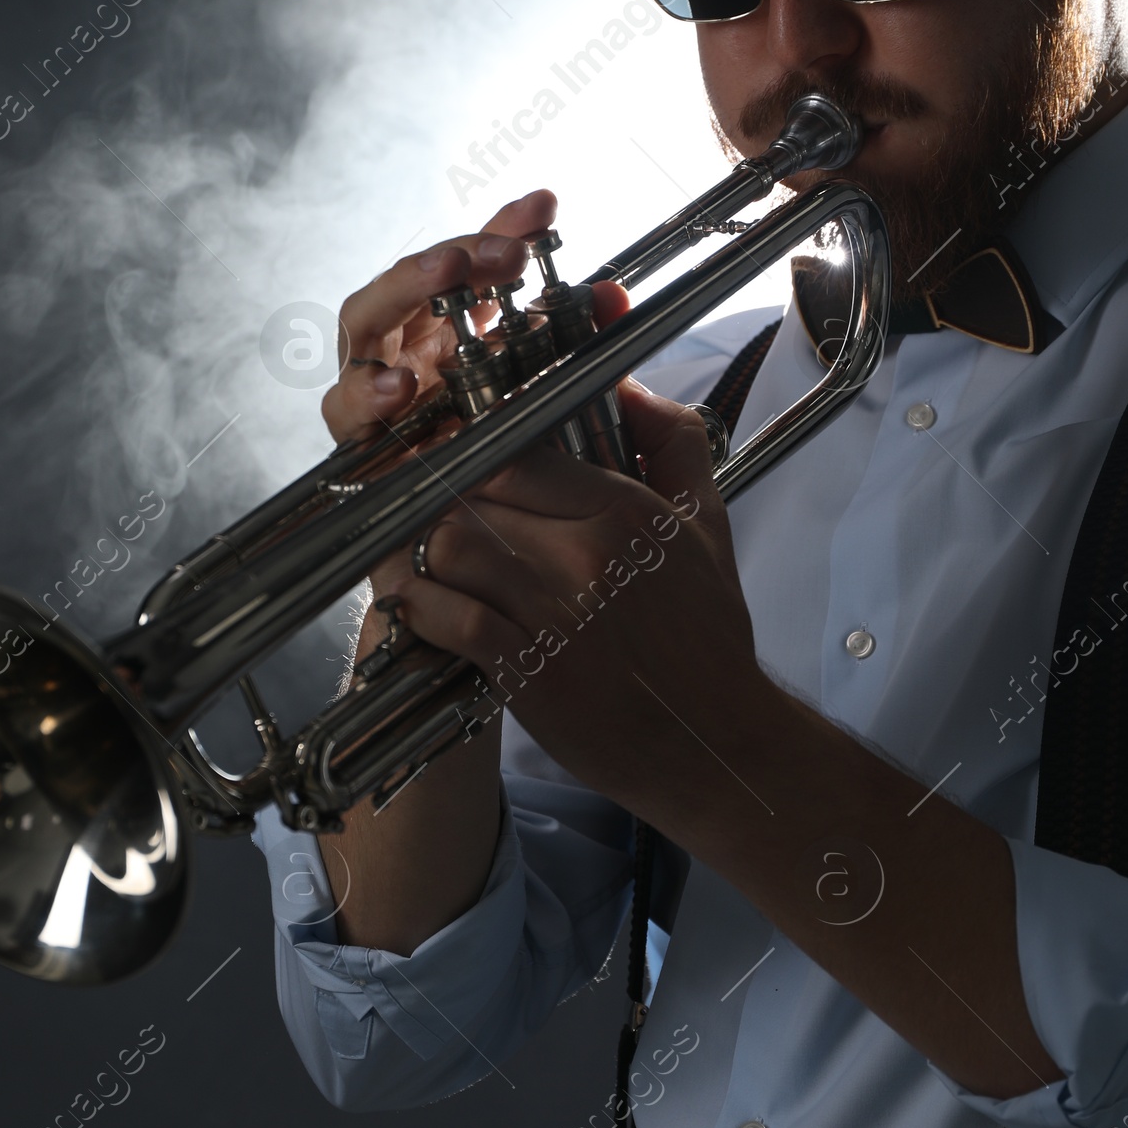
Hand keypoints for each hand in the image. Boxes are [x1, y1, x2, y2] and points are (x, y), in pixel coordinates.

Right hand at [322, 189, 628, 609]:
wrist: (477, 588)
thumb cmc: (513, 493)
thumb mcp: (554, 413)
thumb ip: (576, 356)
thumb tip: (615, 299)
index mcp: (455, 336)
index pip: (472, 265)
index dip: (503, 227)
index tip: (545, 206)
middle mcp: (409, 355)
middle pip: (410, 280)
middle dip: (452, 254)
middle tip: (500, 250)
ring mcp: (375, 396)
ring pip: (362, 324)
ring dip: (400, 292)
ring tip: (446, 277)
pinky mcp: (354, 445)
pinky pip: (345, 408)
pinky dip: (368, 391)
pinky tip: (403, 386)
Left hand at [389, 378, 770, 813]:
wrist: (716, 740)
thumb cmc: (708, 637)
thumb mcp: (708, 527)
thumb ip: (674, 445)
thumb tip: (629, 387)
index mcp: (626, 511)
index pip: (516, 453)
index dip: (475, 457)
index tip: (457, 467)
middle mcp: (587, 554)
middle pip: (472, 496)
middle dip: (440, 501)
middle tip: (421, 508)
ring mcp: (555, 613)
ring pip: (449, 548)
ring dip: (420, 551)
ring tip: (411, 554)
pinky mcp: (529, 670)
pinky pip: (450, 617)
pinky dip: (422, 606)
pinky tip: (418, 604)